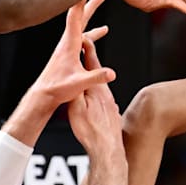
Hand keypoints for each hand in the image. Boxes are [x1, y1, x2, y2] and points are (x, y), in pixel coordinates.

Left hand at [32, 0, 115, 106]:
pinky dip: (93, 30)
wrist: (44, 94)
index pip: (75, 17)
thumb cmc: (57, 89)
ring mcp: (68, 47)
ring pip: (82, 24)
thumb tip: (112, 73)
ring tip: (99, 2)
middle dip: (90, 2)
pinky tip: (101, 32)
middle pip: (80, 16)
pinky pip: (83, 36)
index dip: (81, 1)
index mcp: (69, 44)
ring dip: (90, 12)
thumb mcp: (79, 83)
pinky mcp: (69, 53)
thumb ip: (96, 77)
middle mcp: (67, 42)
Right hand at [67, 32, 121, 156]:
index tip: (82, 34)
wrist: (108, 150)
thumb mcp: (76, 108)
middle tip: (86, 44)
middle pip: (97, 70)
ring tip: (88, 69)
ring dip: (94, 75)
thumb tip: (74, 73)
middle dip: (90, 57)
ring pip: (100, 85)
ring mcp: (110, 103)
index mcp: (96, 88)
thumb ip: (75, 89)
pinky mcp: (112, 113)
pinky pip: (103, 97)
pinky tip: (95, 96)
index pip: (91, 61)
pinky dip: (97, 91)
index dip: (86, 46)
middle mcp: (106, 93)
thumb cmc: (91, 131)